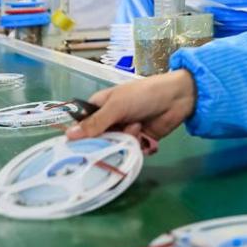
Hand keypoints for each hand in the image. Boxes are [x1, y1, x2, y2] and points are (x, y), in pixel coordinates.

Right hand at [66, 69, 196, 141]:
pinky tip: (142, 136)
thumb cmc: (143, 94)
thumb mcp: (117, 106)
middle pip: (96, 141)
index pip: (81, 126)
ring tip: (137, 127)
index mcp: (100, 108)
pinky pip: (129, 152)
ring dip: (124, 140)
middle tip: (113, 139)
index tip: (74, 150)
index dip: (78, 138)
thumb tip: (69, 136)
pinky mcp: (139, 141)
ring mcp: (124, 132)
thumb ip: (95, 122)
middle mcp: (109, 121)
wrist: (177, 98)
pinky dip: (134, 147)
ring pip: (113, 148)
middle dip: (104, 142)